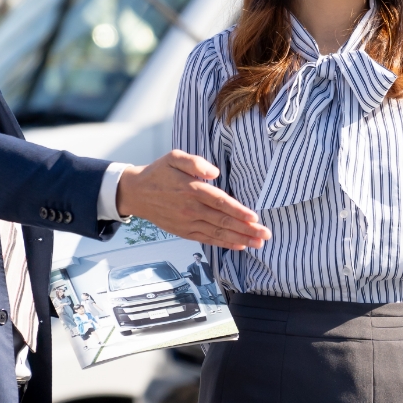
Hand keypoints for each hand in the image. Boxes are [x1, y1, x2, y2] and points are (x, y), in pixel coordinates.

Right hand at [115, 151, 270, 249]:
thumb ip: (195, 162)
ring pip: (217, 233)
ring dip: (240, 239)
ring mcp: (187, 222)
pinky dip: (224, 243)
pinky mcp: (184, 231)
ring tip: (258, 243)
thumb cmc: (159, 173)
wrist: (136, 193)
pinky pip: (207, 239)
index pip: (220, 202)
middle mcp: (191, 208)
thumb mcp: (174, 157)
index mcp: (191, 189)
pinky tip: (239, 245)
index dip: (238, 211)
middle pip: (223, 221)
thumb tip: (214, 173)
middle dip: (246, 229)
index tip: (255, 218)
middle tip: (265, 234)